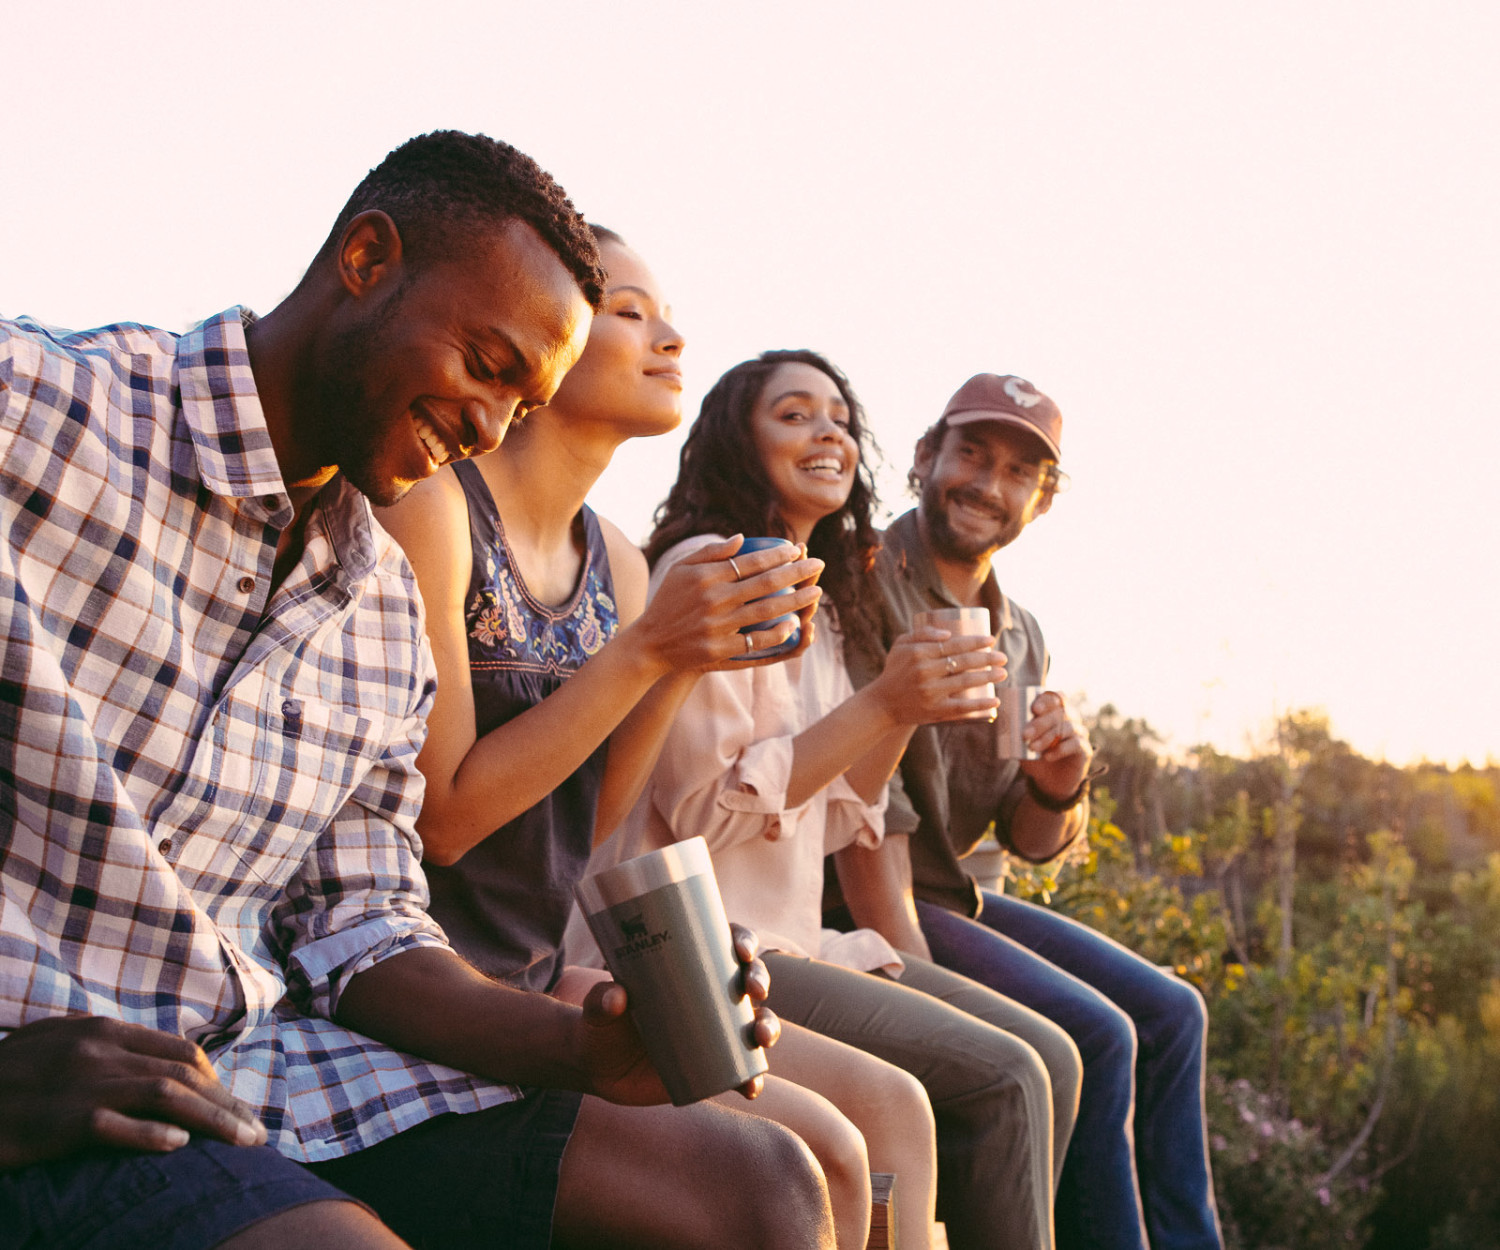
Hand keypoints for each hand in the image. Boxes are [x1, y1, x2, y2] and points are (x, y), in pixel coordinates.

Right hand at [0, 1016, 267, 1169]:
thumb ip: (104, 1050)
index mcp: (101, 1031)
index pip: (181, 1052)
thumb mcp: (56, 1045)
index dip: (217, 1083)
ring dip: (214, 1121)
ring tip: (243, 1144)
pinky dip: (150, 1135)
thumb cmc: (4, 1078)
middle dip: (228, 1105)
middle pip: (185, 1074)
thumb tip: (153, 1067)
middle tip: (256, 1135)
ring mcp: (79, 1083)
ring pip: (166, 1095)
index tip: (235, 1110)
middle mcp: (98, 1049)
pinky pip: (114, 1126)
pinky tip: (179, 1147)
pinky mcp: (58, 1120)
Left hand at [575, 922, 779, 1105]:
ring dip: (768, 1027)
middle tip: (754, 990)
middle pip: (748, 979)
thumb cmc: (601, 1025)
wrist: (599, 1069)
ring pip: (756, 1023)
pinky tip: (751, 1088)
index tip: (742, 950)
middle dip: (760, 980)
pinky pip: (743, 1072)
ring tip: (761, 1038)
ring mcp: (715, 1031)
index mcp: (689, 967)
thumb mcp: (597, 1009)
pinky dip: (752, 1080)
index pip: (724, 944)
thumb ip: (601, 1000)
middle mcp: (710, 995)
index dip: (743, 941)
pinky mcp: (713, 1066)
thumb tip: (616, 996)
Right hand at [634, 537, 823, 672]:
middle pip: (765, 584)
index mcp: (706, 577)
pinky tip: (795, 625)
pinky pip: (756, 641)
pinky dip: (777, 633)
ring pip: (767, 611)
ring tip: (816, 592)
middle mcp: (713, 600)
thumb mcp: (680, 569)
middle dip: (797, 572)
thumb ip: (710, 552)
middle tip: (819, 565)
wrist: (650, 644)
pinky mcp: (719, 650)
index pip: (750, 562)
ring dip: (796, 600)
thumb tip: (742, 538)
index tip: (797, 549)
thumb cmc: (667, 601)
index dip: (777, 555)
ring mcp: (718, 626)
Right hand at [868, 627, 1006, 726]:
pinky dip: (980, 705)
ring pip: (965, 682)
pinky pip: (961, 707)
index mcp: (918, 653)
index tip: (992, 640)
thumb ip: (921, 633)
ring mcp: (930, 693)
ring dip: (988, 676)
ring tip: (1003, 673)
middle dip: (987, 658)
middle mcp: (924, 672)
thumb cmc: (895, 671)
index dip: (975, 641)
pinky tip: (996, 701)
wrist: (882, 704)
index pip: (953, 645)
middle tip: (1003, 657)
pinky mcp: (934, 711)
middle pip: (963, 662)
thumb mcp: (901, 645)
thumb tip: (949, 633)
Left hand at [1020, 690, 1092, 798]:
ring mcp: (1080, 733)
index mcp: (1056, 711)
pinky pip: (1075, 744)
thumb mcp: (1022, 744)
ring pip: (1067, 728)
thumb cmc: (1035, 756)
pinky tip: (1047, 756)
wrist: (1050, 782)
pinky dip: (1060, 749)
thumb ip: (1015, 733)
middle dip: (1041, 722)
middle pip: (1060, 712)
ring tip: (1032, 747)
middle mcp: (1071, 718)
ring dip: (1048, 737)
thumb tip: (999, 721)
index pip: (1055, 698)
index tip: (1033, 709)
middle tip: (1025, 734)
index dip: (1046, 700)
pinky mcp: (1085, 750)